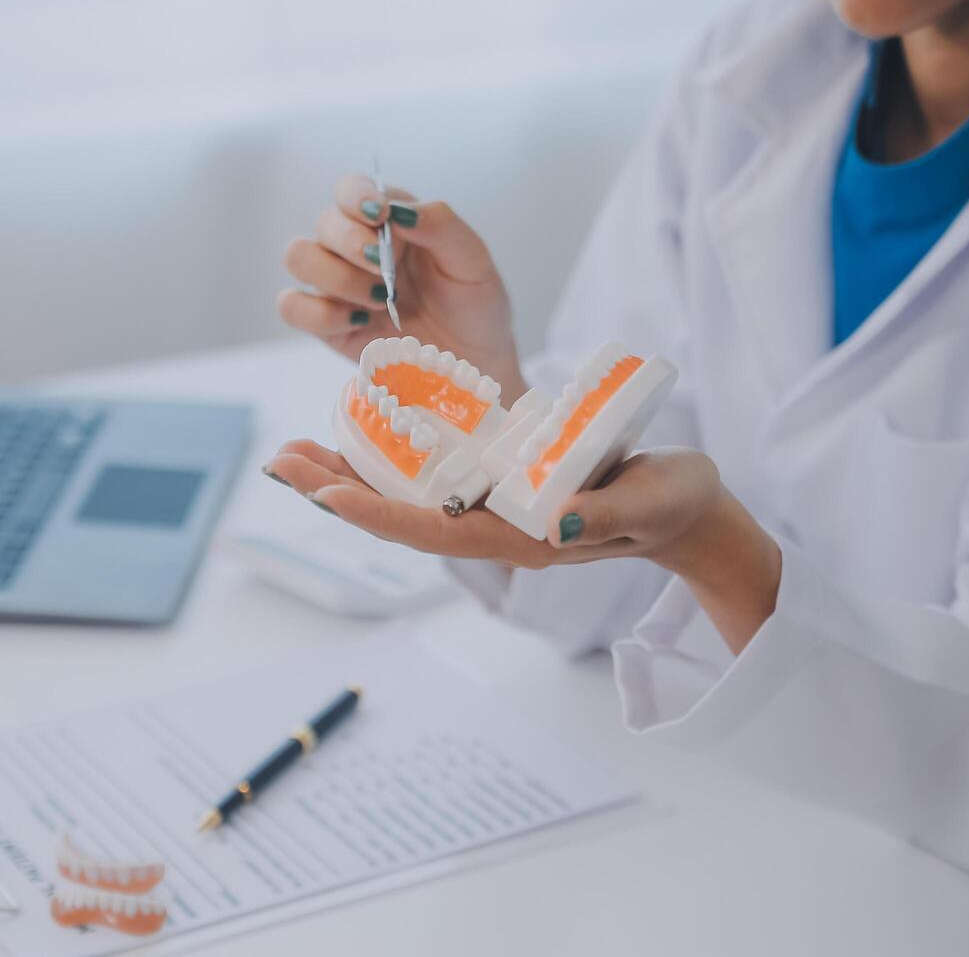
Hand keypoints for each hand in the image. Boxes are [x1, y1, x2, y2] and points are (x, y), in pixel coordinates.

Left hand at [264, 440, 781, 653]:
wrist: (688, 512)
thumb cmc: (672, 506)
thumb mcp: (647, 505)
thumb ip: (601, 516)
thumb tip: (552, 522)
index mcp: (523, 537)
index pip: (434, 530)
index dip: (376, 512)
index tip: (322, 491)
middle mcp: (497, 525)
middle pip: (402, 514)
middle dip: (339, 489)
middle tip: (280, 460)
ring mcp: (495, 506)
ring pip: (408, 494)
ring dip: (351, 473)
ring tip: (296, 450)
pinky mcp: (501, 482)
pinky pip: (434, 474)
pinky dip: (391, 454)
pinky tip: (361, 431)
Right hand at [278, 174, 526, 400]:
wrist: (473, 364)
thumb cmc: (474, 306)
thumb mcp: (473, 261)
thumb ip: (440, 225)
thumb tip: (397, 209)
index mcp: (388, 222)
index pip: (351, 189)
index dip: (355, 196)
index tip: (379, 216)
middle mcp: (355, 247)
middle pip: (323, 223)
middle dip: (352, 245)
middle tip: (387, 273)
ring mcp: (337, 286)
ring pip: (298, 257)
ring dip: (336, 277)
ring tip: (378, 301)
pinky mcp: (327, 324)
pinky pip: (292, 306)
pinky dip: (320, 314)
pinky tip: (361, 323)